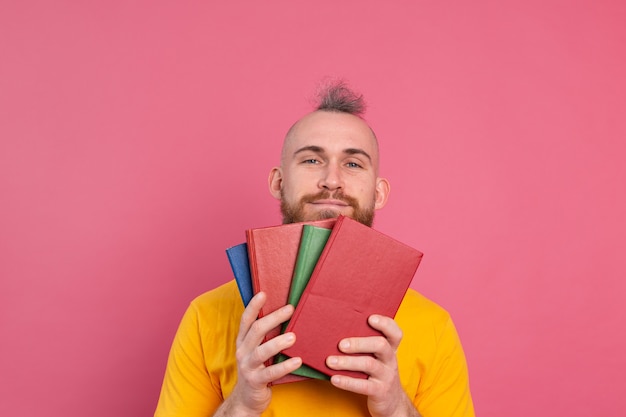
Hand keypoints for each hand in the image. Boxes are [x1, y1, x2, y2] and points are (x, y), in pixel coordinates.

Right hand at [215, 292, 301, 416]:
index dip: (253, 306)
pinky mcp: (255, 381)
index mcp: (243, 341)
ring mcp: (247, 367)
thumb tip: (285, 314)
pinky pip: (270, 373)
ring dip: (278, 343)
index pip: (246, 320)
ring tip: (293, 336)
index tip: (264, 293)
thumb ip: (265, 336)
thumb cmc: (257, 369)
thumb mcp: (256, 350)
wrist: (246, 399)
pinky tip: (297, 361)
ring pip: (261, 352)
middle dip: (273, 318)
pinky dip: (284, 366)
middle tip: (290, 309)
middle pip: (256, 331)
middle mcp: (242, 352)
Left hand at [325, 315, 419, 416]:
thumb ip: (366, 345)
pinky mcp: (380, 392)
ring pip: (369, 364)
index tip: (370, 318)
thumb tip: (336, 331)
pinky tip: (334, 379)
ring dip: (348, 362)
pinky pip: (363, 386)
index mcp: (390, 349)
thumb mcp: (377, 358)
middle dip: (359, 343)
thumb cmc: (377, 374)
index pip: (395, 333)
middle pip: (380, 345)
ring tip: (330, 361)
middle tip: (341, 345)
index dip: (385, 324)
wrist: (392, 403)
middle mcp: (390, 360)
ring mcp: (386, 376)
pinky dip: (347, 382)